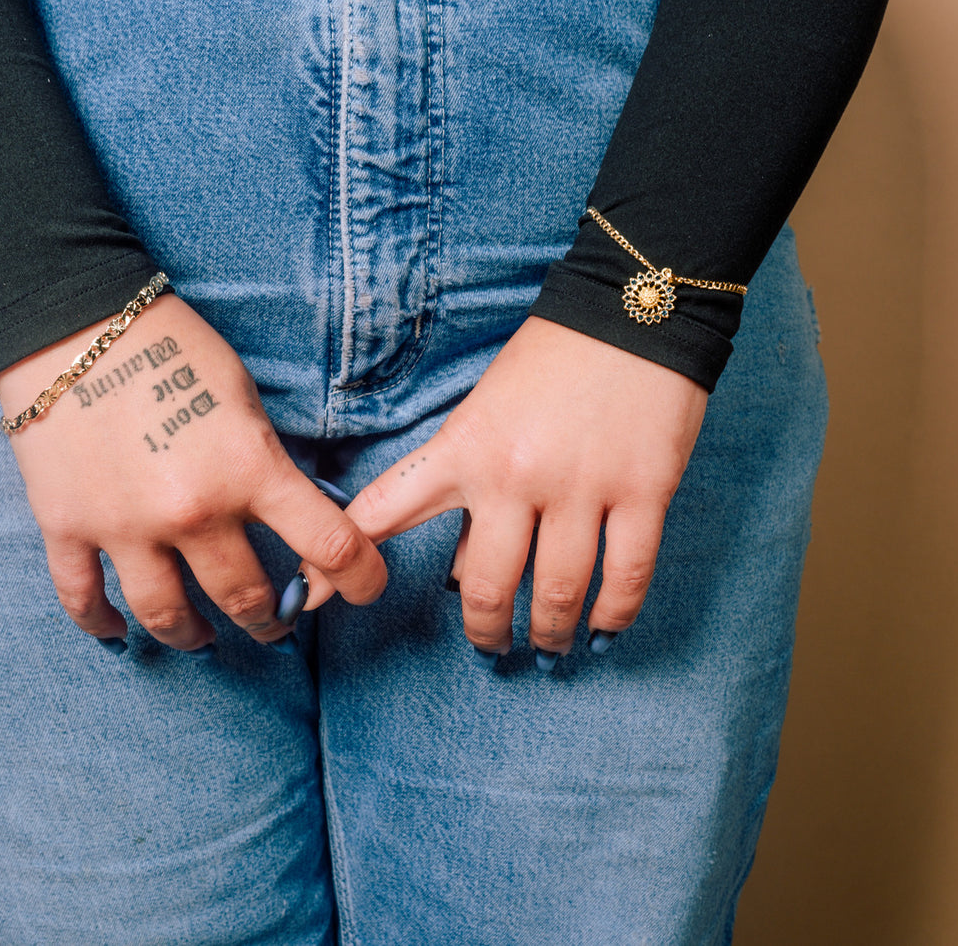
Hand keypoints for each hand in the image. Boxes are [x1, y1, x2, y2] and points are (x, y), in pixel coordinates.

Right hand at [0, 294, 386, 650]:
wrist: (69, 322)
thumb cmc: (168, 345)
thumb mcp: (242, 396)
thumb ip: (265, 461)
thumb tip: (291, 513)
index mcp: (248, 470)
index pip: (329, 547)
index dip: (361, 578)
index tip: (365, 589)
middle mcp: (193, 512)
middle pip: (247, 598)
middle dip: (270, 619)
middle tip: (275, 621)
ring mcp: (126, 527)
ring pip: (168, 616)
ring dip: (194, 636)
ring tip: (203, 638)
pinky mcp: (68, 527)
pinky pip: (85, 599)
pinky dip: (103, 624)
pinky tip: (119, 631)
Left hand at [309, 317, 706, 659]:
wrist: (633, 308)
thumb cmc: (551, 361)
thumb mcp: (486, 413)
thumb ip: (465, 488)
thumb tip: (463, 572)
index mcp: (464, 449)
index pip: (385, 512)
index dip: (341, 561)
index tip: (312, 597)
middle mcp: (515, 475)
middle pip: (488, 587)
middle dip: (487, 632)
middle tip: (492, 649)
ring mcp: (582, 486)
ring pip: (558, 592)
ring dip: (550, 634)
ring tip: (549, 649)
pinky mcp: (644, 490)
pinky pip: (627, 574)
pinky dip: (613, 614)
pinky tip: (601, 629)